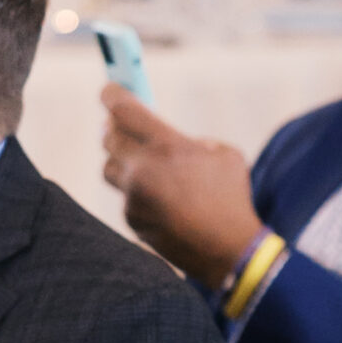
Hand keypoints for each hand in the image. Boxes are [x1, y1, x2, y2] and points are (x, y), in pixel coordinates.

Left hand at [101, 85, 259, 285]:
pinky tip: (161, 202)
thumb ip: (195, 141)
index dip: (111, 95)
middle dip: (114, 128)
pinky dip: (137, 195)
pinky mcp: (132, 219)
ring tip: (141, 164)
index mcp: (168, 146)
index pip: (123, 110)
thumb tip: (174, 139)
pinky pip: (125, 198)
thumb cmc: (233, 200)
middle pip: (108, 137)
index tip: (108, 90)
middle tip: (121, 126)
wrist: (230, 252)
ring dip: (121, 162)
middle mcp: (144, 169)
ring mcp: (134, 196)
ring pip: (110, 168)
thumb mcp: (226, 156)